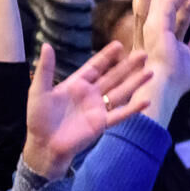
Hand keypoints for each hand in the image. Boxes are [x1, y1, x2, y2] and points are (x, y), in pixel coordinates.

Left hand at [24, 42, 150, 178]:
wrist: (43, 145)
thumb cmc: (38, 118)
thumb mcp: (39, 90)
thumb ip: (46, 69)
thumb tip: (46, 46)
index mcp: (76, 84)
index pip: (95, 66)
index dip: (107, 56)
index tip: (119, 45)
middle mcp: (90, 94)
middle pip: (113, 76)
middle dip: (127, 66)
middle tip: (142, 54)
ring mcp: (98, 108)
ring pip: (121, 92)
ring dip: (135, 82)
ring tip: (150, 71)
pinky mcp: (102, 123)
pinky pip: (120, 114)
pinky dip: (133, 108)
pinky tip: (146, 101)